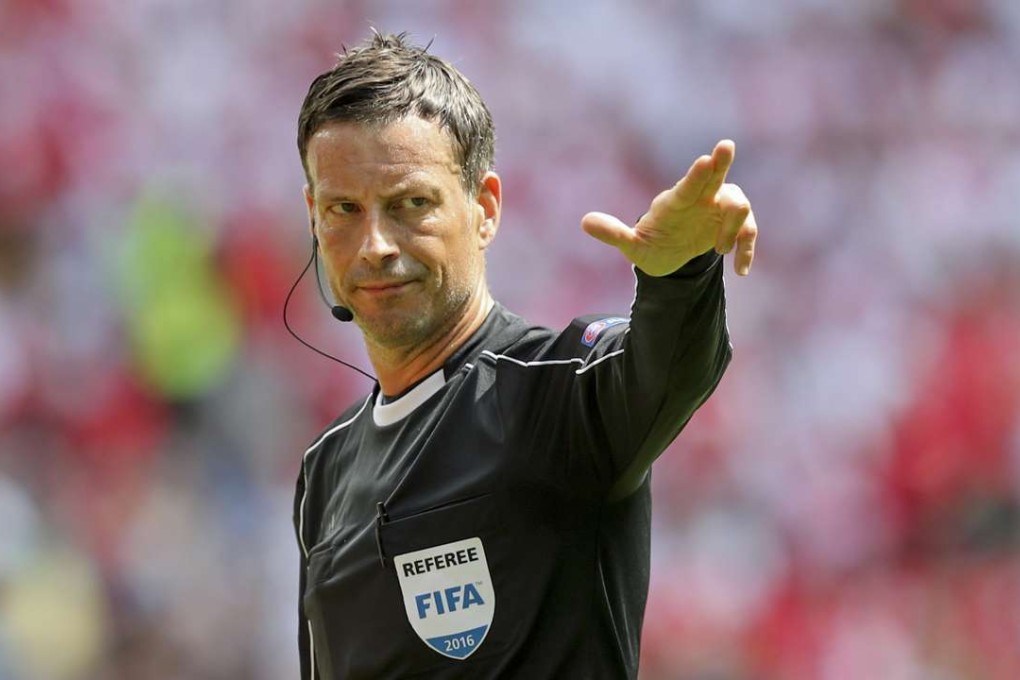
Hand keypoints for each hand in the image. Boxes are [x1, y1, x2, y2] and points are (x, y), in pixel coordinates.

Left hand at [581, 140, 756, 276]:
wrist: (668, 256)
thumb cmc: (649, 245)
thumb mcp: (632, 246)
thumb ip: (614, 234)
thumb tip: (584, 222)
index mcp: (675, 202)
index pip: (686, 185)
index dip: (696, 175)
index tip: (704, 159)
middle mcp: (700, 198)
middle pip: (715, 176)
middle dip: (721, 162)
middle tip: (725, 145)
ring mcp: (718, 209)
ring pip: (738, 205)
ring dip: (734, 227)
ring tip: (719, 250)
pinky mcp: (732, 225)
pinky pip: (748, 231)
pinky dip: (746, 249)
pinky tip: (741, 270)